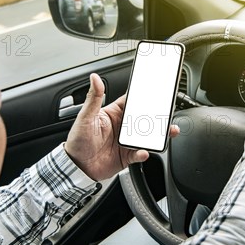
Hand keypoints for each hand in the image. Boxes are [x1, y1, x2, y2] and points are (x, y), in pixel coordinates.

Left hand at [65, 73, 179, 180]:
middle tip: (167, 113)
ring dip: (159, 134)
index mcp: (114, 114)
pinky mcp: (127, 156)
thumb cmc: (78, 141)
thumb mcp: (85, 117)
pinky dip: (144, 153)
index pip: (132, 102)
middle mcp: (123, 127)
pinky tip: (144, 152)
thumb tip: (94, 78)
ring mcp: (126, 141)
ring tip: (168, 131)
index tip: (156, 91)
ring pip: (147, 136)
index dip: (144, 97)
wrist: (76, 167)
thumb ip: (93, 98)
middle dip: (158, 116)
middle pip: (145, 119)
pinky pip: (139, 154)